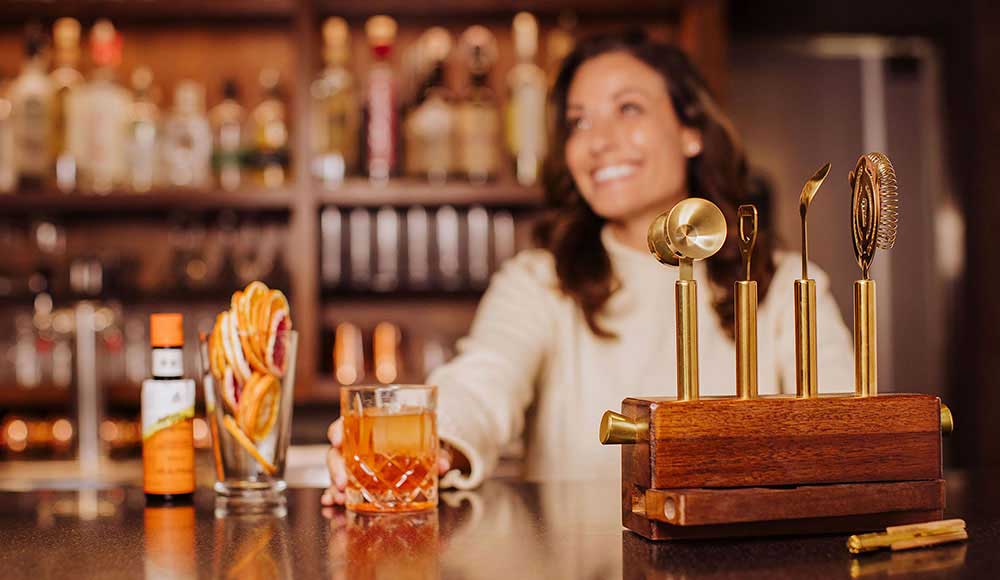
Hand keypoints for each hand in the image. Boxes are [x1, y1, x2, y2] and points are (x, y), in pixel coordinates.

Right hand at [320, 417, 453, 505]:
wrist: (417, 454)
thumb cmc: (414, 441)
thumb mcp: (425, 443)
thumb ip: (434, 452)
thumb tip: (444, 465)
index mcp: (368, 427)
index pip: (346, 423)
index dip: (338, 430)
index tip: (337, 439)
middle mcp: (356, 445)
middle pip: (336, 451)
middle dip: (335, 467)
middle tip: (342, 482)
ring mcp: (353, 464)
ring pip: (336, 471)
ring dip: (334, 486)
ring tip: (338, 499)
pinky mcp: (356, 481)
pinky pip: (341, 487)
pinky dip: (335, 496)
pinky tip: (333, 504)